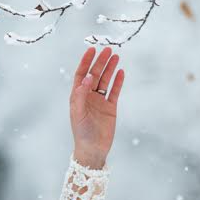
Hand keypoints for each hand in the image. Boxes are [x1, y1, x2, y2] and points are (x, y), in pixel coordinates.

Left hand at [70, 45, 123, 164]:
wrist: (93, 149)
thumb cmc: (81, 132)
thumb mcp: (78, 113)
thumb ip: (81, 95)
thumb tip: (87, 78)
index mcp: (77, 96)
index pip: (81, 74)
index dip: (86, 62)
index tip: (91, 50)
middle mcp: (88, 96)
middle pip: (95, 75)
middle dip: (100, 62)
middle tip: (108, 50)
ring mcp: (100, 101)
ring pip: (105, 81)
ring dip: (110, 68)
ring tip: (116, 56)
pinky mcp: (110, 108)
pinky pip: (114, 91)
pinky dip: (118, 81)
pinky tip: (121, 72)